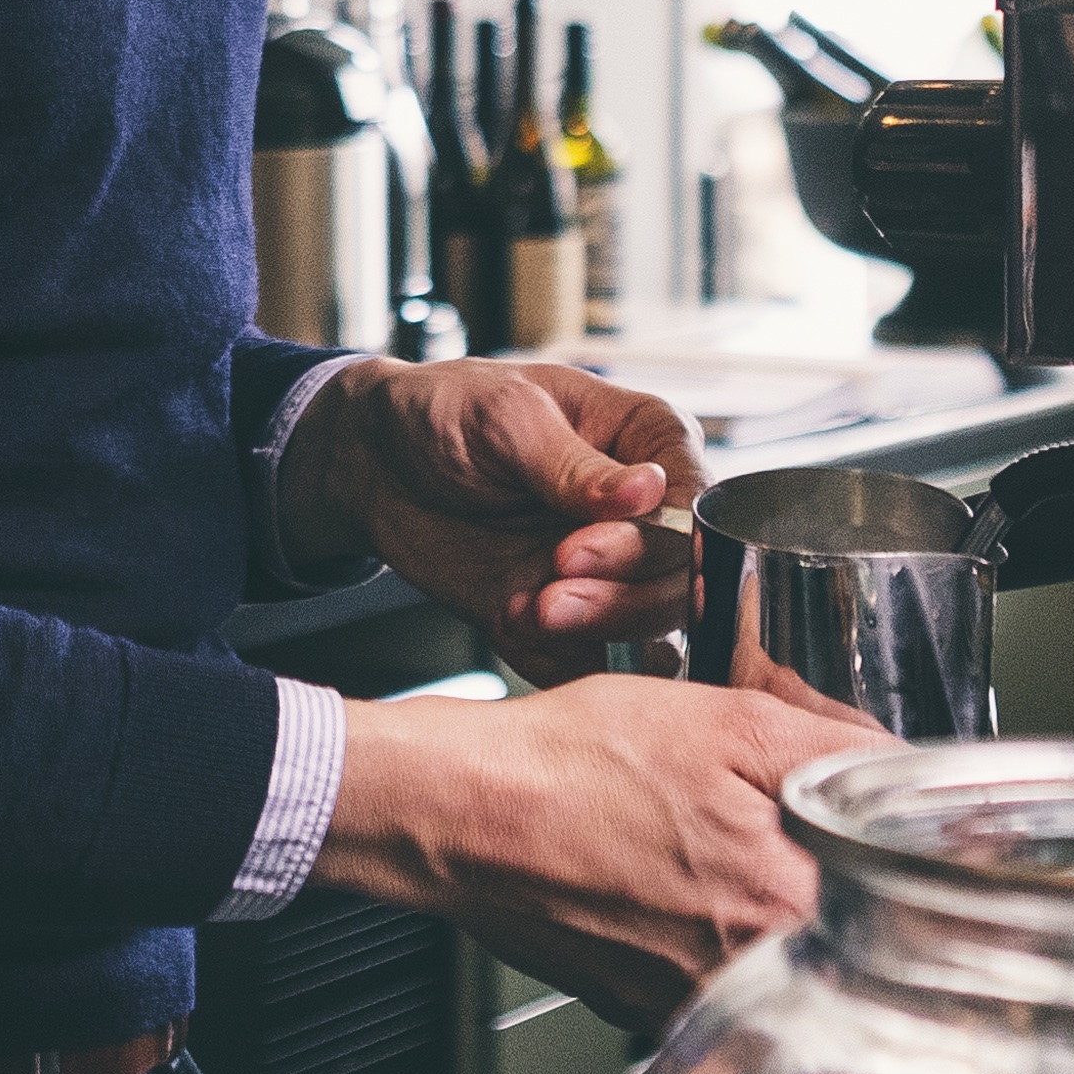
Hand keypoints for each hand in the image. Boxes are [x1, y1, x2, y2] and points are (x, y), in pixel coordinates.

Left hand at [281, 355, 699, 682]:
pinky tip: (513, 625)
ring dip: (595, 633)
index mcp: (650, 442)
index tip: (579, 549)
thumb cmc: (448, 412)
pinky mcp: (573, 618)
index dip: (649, 541)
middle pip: (681, 581)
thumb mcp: (505, 418)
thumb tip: (649, 490)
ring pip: (650, 631)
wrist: (380, 465)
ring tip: (529, 611)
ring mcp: (611, 572)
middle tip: (552, 592)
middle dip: (621, 597)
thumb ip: (574, 464)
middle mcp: (644, 514)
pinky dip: (559, 658)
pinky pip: (592, 662)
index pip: (692, 509)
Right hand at [315, 656, 886, 1014]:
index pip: (909, 887)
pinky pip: (709, 967)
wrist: (459, 814)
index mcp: (796, 912)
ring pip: (777, 950)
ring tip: (706, 842)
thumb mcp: (733, 721)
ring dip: (765, 899)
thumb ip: (843, 752)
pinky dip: (701, 924)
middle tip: (777, 813)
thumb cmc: (572, 766)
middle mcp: (754, 982)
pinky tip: (664, 875)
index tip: (879, 810)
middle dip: (833, 863)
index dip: (902, 832)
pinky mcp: (643, 1010)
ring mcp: (694, 1006)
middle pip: (850, 924)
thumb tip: (905, 771)